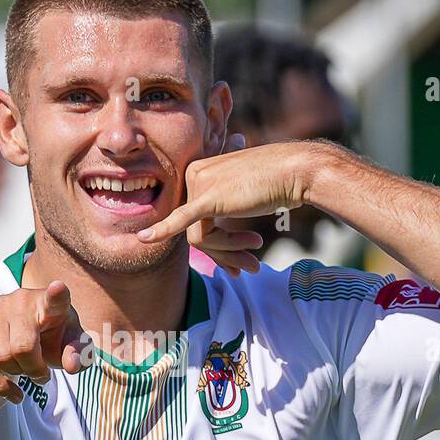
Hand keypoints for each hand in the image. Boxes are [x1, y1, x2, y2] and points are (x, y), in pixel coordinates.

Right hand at [0, 281, 88, 403]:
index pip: (55, 298)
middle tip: (42, 374)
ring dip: (15, 374)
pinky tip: (11, 392)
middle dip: (34, 370)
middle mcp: (20, 300)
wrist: (10, 327)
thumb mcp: (69, 343)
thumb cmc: (49, 335)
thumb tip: (71, 365)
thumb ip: (79, 355)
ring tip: (24, 369)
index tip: (59, 288)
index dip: (57, 294)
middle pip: (22, 347)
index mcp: (49, 303)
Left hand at [137, 136, 317, 274]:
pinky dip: (164, 230)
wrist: (295, 172)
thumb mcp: (242, 192)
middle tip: (247, 267)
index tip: (236, 262)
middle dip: (223, 254)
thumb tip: (213, 228)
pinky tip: (144, 239)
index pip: (194, 218)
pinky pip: (183, 221)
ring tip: (253, 258)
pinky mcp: (209, 197)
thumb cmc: (276, 182)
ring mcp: (200, 184)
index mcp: (198, 171)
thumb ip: (224, 204)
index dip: (216, 245)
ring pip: (201, 237)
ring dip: (228, 253)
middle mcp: (194, 175)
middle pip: (196, 229)